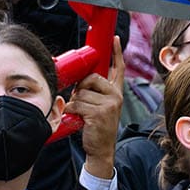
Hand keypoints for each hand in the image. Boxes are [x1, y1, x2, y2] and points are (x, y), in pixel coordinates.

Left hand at [62, 43, 124, 167]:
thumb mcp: (101, 107)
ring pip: (81, 93)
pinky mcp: (99, 113)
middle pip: (91, 78)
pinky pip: (77, 104)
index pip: (118, 69)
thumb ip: (95, 93)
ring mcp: (109, 105)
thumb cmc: (97, 127)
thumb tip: (78, 82)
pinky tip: (76, 118)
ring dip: (74, 103)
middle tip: (81, 101)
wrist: (101, 150)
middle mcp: (116, 96)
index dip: (116, 53)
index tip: (115, 39)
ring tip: (80, 113)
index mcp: (117, 93)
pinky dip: (71, 110)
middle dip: (80, 89)